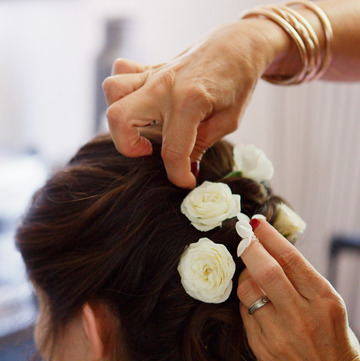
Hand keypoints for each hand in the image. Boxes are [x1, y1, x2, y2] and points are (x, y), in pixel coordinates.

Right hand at [102, 19, 284, 187]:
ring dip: (120, 116)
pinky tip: (140, 104)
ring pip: (112, 91)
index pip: (172, 151)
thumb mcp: (227, 121)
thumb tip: (185, 172)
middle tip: (149, 152)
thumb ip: (200, 145)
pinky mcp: (150, 68)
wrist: (238, 44)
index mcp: (190, 102)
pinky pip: (120, 72)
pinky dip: (121, 90)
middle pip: (120, 118)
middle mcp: (165, 86)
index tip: (186, 182)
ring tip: (141, 128)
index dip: (177, 175)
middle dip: (128, 147)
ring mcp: (154, 74)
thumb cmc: (237, 82)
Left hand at [237, 220, 359, 360]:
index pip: (291, 259)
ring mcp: (280, 334)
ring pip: (248, 291)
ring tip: (250, 274)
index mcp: (324, 300)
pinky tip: (253, 300)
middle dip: (249, 248)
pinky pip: (244, 314)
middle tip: (242, 235)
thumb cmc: (333, 341)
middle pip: (265, 271)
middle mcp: (302, 316)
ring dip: (244, 276)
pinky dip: (246, 302)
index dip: (270, 237)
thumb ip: (303, 281)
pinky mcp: (263, 349)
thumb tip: (271, 249)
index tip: (256, 223)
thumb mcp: (329, 306)